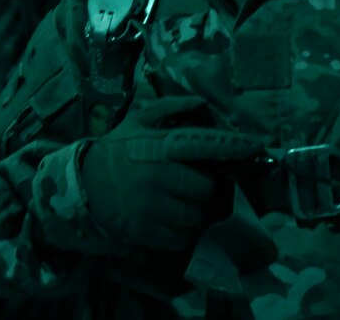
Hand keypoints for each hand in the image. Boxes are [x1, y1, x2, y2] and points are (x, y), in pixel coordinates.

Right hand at [81, 95, 264, 251]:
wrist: (83, 185)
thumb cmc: (117, 150)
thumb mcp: (138, 121)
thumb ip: (170, 108)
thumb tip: (202, 102)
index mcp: (159, 146)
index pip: (205, 145)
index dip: (234, 147)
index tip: (256, 147)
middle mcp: (158, 177)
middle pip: (209, 189)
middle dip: (216, 188)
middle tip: (212, 185)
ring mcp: (152, 207)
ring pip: (199, 216)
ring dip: (204, 212)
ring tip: (196, 203)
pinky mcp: (146, 232)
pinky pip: (184, 236)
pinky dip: (188, 230)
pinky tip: (180, 218)